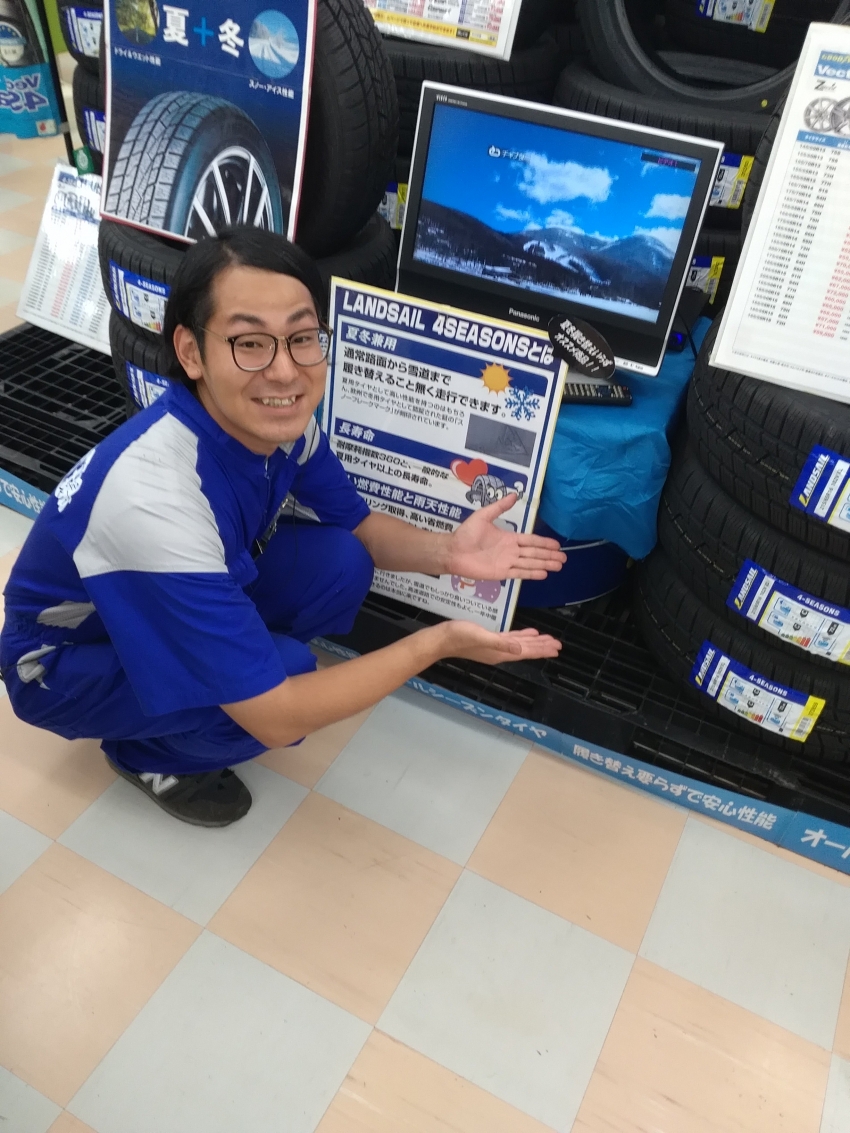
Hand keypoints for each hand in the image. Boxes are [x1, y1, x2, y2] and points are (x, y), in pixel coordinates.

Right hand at [436, 620, 561, 665]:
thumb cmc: (459, 637)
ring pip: (520, 644)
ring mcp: (494, 647)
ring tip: (547, 640)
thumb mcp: (481, 637)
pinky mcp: (489, 640)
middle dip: (542, 647)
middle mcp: (500, 652)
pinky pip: (510, 639)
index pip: (526, 652)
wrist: (441, 639)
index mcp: (500, 652)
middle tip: (557, 645)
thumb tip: (520, 650)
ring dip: (534, 642)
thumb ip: (501, 643)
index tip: (556, 649)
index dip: (541, 650)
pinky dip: (521, 636)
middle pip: (526, 649)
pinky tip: (527, 633)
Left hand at [448, 493, 565, 579]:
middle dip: (549, 555)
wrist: (453, 550)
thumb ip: (499, 507)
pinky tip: (543, 574)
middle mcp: (511, 551)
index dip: (544, 543)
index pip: (531, 540)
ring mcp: (507, 562)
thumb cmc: (466, 533)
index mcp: (508, 538)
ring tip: (559, 566)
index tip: (557, 545)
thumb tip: (514, 495)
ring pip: (530, 563)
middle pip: (534, 553)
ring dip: (545, 564)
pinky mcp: (501, 573)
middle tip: (564, 558)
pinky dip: (531, 573)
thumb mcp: (483, 515)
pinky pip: (519, 573)